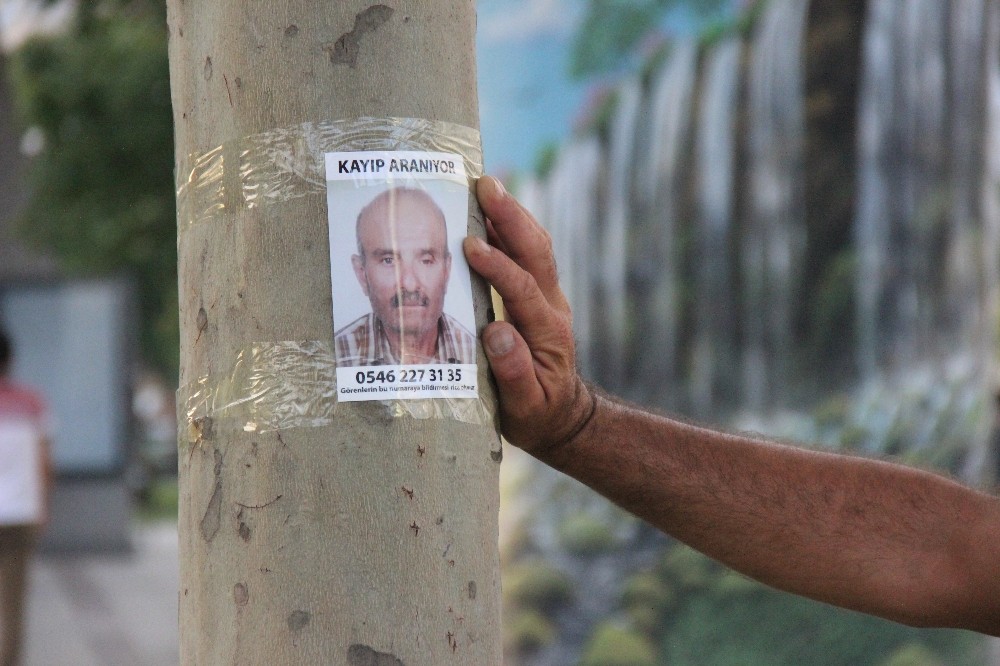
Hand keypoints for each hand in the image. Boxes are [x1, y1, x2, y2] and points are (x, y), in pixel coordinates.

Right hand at [463, 176, 594, 456]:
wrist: (561, 415)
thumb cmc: (536, 415)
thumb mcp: (525, 407)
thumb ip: (513, 373)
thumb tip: (497, 332)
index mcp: (547, 332)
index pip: (522, 288)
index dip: (497, 266)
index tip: (469, 246)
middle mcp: (551, 307)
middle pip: (537, 252)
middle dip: (512, 216)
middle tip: (485, 185)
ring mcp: (547, 298)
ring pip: (535, 246)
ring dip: (512, 214)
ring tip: (486, 185)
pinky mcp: (537, 296)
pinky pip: (527, 253)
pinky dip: (508, 229)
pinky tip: (486, 212)